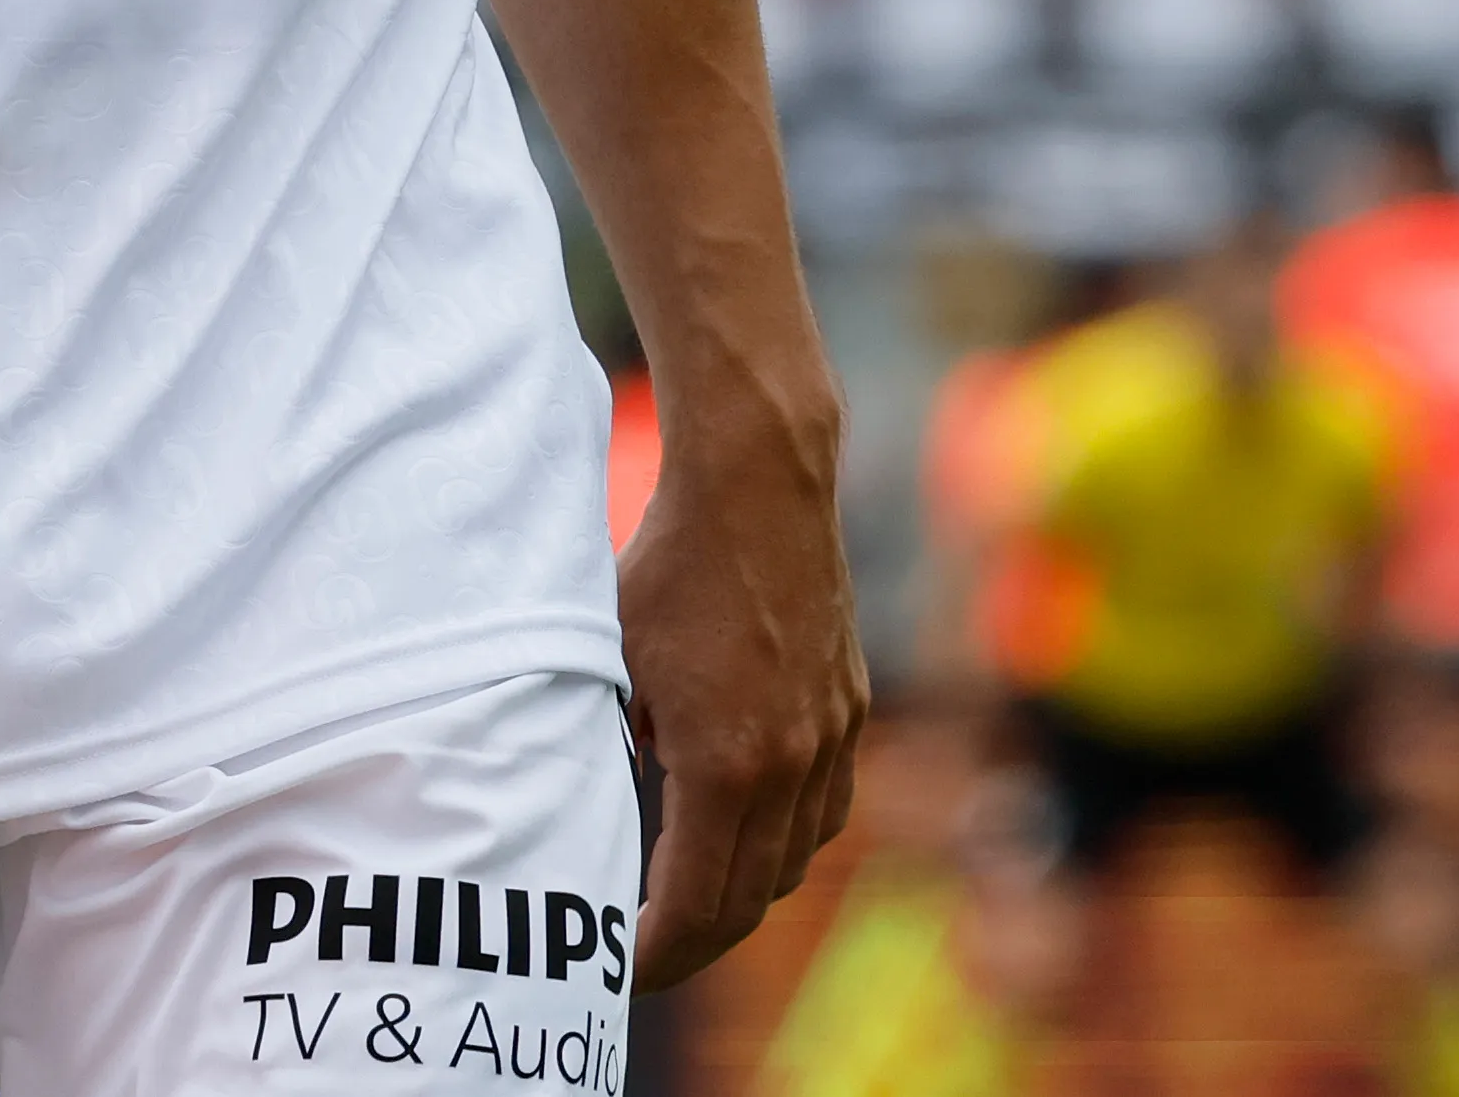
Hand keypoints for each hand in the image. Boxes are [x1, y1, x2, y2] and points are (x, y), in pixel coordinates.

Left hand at [618, 405, 866, 987]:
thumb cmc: (668, 569)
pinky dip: (786, 841)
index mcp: (723, 767)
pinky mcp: (849, 708)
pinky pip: (825, 811)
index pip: (694, 906)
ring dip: (743, 896)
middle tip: (641, 957)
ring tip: (688, 899)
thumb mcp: (611, 666)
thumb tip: (609, 806)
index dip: (651, 954)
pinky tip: (747, 831)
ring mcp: (829, 739)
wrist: (758, 488)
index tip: (611, 970)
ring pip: (794, 862)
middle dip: (693, 945)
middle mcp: (789, 767)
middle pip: (749, 904)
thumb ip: (611, 748)